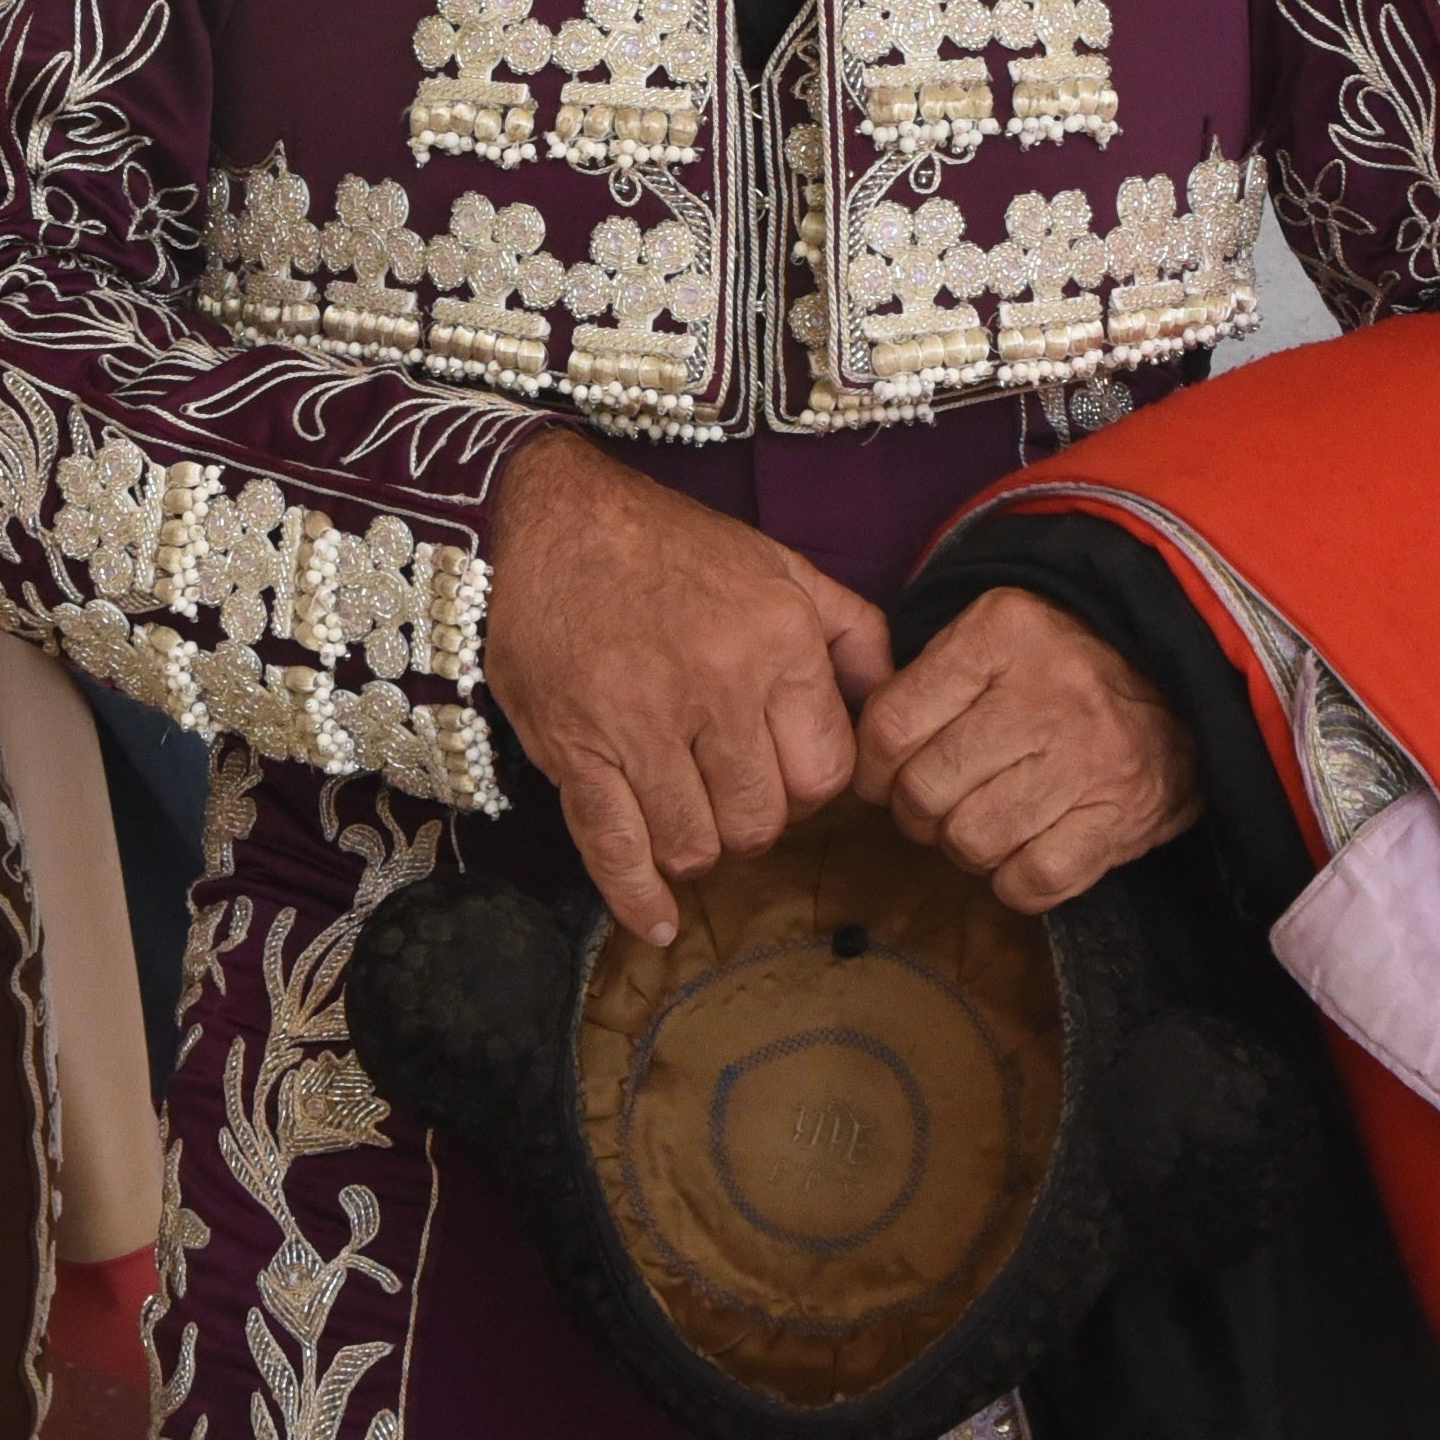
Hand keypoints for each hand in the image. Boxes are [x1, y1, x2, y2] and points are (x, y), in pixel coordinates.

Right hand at [482, 424, 893, 944]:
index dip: (810, 789)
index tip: (783, 775)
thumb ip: (852, 631)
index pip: (827, 772)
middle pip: (763, 820)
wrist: (548, 518)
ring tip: (686, 817)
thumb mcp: (781, 564)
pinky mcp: (577, 751)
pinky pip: (616, 850)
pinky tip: (656, 921)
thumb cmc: (669, 543)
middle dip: (752, 823)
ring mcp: (642, 725)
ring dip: (696, 848)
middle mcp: (718, 687)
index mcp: (779, 642)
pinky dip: (636, 898)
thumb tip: (891, 698)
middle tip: (728, 793)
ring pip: (696, 846)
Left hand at [855, 587, 1200, 912]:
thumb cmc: (1064, 667)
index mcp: (1003, 633)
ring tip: (985, 822)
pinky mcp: (1120, 818)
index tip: (886, 777)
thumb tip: (862, 757)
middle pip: (924, 790)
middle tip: (939, 803)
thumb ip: (928, 680)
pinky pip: (1029, 880)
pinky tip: (1024, 850)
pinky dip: (1013, 881)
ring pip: (970, 840)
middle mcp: (1048, 692)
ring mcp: (1088, 758)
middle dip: (917, 811)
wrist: (1183, 682)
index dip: (873, 770)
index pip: (891, 726)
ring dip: (964, 847)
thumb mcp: (996, 636)